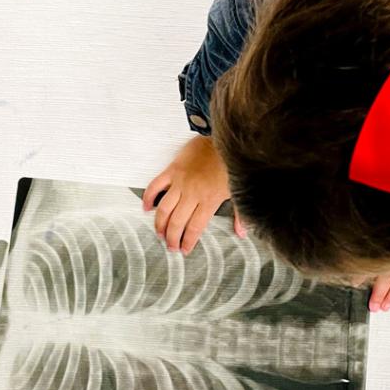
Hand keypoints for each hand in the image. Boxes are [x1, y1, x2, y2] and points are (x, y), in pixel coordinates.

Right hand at [143, 135, 246, 253]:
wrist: (223, 140)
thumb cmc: (230, 165)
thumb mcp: (238, 191)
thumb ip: (240, 214)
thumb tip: (242, 233)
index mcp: (209, 201)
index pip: (194, 228)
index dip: (187, 241)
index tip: (184, 250)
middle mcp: (192, 194)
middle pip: (177, 222)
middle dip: (172, 238)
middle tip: (170, 246)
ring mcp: (180, 182)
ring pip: (164, 209)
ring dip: (160, 224)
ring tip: (160, 233)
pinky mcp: (172, 170)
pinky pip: (155, 186)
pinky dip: (149, 198)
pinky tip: (147, 208)